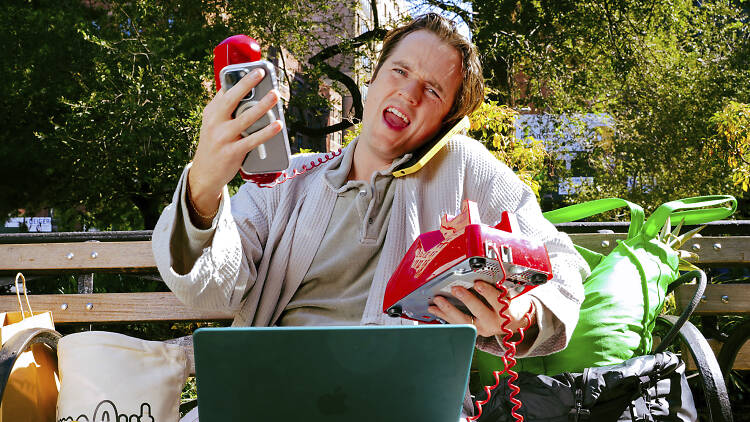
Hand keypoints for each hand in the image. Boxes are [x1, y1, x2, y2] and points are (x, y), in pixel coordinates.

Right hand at [188, 68, 283, 214]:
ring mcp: (223, 138)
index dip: (238, 78)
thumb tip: (239, 89)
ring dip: (262, 106)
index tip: (251, 67)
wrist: (205, 174)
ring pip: (245, 118)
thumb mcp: (213, 124)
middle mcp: (215, 123)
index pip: (224, 91)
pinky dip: (266, 132)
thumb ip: (225, 108)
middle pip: (231, 99)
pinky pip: (252, 140)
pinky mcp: (232, 152)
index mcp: (211, 112)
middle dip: (246, 84)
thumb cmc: (214, 145)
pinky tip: (277, 125)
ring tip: (274, 95)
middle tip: (261, 73)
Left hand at [428, 281, 534, 337]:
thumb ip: (499, 287)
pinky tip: (435, 309)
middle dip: (466, 300)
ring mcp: (482, 329)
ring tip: (438, 301)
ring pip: (464, 321)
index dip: (487, 292)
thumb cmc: (511, 304)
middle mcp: (494, 322)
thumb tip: (484, 274)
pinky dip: (444, 317)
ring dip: (449, 310)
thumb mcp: (511, 294)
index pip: (497, 300)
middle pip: (479, 311)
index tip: (477, 283)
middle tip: (456, 289)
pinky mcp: (474, 331)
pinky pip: (457, 324)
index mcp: (506, 311)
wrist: (515, 322)